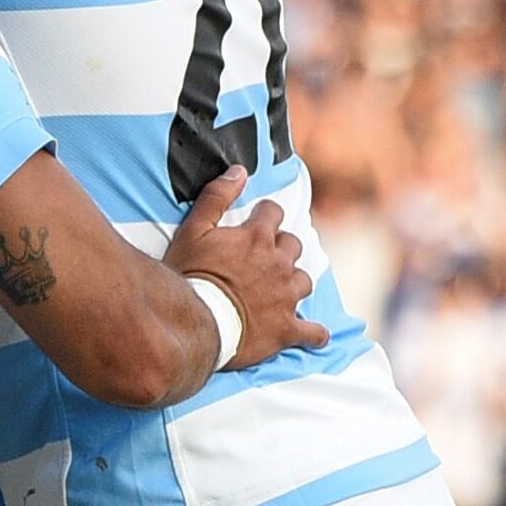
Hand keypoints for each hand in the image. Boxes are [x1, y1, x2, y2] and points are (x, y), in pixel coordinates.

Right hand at [164, 168, 320, 368]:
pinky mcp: (287, 328)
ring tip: (280, 289)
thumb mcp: (192, 231)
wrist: (195, 322)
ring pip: (304, 281)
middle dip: (282, 249)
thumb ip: (216, 197)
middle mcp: (279, 263)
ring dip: (295, 282)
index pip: (273, 213)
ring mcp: (286, 296)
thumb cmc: (190, 276)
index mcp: (258, 237)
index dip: (264, 216)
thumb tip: (239, 171)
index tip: (256, 223)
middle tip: (263, 258)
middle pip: (293, 246)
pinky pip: (312, 332)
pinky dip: (315, 333)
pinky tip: (314, 334)